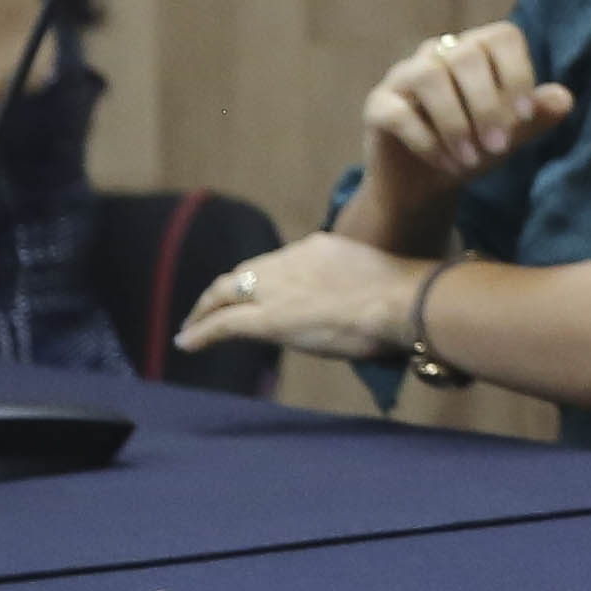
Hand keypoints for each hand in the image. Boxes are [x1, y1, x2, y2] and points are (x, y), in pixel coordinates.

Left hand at [172, 232, 421, 361]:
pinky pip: (223, 324)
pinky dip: (201, 331)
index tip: (255, 292)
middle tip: (208, 308)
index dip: (261, 279)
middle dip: (224, 291)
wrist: (400, 299)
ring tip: (192, 326)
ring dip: (206, 309)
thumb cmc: (403, 296)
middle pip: (246, 273)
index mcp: (318, 248)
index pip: (278, 264)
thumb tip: (358, 306)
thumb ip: (354, 285)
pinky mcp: (268, 318)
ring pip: (227, 293)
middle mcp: (290, 261)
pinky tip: (187, 342)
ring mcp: (277, 288)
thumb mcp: (373, 277)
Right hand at [361, 24, 573, 205]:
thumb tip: (564, 99)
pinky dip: (427, 140)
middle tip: (499, 147)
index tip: (525, 118)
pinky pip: (398, 112)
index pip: (502, 37)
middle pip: (466, 55)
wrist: (425, 185)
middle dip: (487, 105)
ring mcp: (404, 76)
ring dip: (455, 122)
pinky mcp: (378, 105)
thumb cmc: (475, 148)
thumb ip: (536, 117)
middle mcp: (439, 54)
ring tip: (470, 158)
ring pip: (429, 76)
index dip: (517, 73)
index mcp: (478, 51)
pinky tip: (446, 163)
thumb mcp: (511, 136)